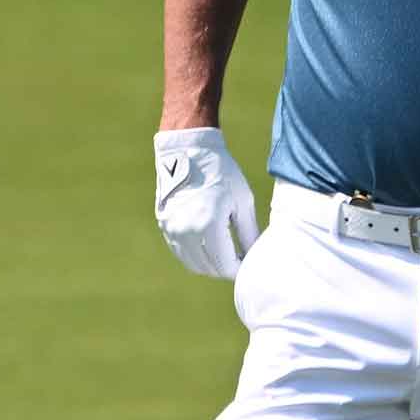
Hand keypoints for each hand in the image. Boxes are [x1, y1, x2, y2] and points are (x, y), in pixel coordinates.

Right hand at [154, 127, 258, 279]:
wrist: (188, 150)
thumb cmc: (221, 172)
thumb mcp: (243, 201)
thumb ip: (249, 234)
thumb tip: (256, 257)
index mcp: (209, 225)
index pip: (225, 266)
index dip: (240, 269)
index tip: (249, 263)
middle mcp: (187, 232)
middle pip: (209, 269)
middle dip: (225, 268)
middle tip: (239, 258)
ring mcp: (172, 229)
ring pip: (193, 264)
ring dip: (209, 264)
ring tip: (224, 252)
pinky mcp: (164, 225)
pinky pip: (180, 251)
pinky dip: (194, 255)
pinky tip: (207, 244)